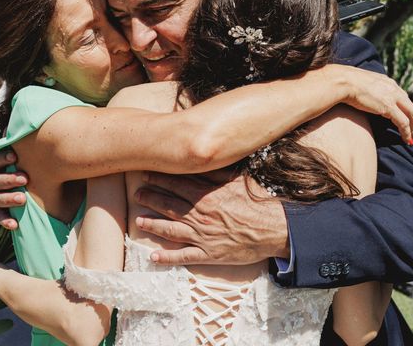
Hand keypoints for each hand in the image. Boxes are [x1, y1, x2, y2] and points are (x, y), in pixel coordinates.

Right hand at [0, 149, 26, 229]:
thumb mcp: (27, 160)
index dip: (4, 158)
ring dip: (9, 198)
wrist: (17, 191)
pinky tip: (15, 224)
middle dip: (10, 179)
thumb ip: (30, 151)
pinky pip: (1, 217)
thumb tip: (42, 129)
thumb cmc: (27, 170)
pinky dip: (6, 221)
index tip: (14, 156)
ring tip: (22, 199)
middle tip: (25, 179)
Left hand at [135, 170, 288, 265]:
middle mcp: (199, 215)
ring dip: (152, 225)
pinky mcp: (209, 254)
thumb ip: (217, 171)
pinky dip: (167, 258)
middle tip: (137, 194)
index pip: (176, 184)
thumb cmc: (259, 201)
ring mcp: (202, 236)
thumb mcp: (238, 178)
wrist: (275, 228)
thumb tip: (202, 156)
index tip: (146, 174)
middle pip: (168, 205)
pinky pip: (184, 256)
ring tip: (139, 221)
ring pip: (170, 229)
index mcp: (206, 195)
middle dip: (150, 199)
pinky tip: (153, 257)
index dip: (159, 179)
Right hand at [336, 65, 412, 143]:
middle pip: (410, 105)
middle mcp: (393, 88)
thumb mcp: (361, 82)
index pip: (401, 95)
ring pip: (411, 114)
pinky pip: (403, 123)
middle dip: (412, 118)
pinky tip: (406, 139)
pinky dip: (406, 132)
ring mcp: (393, 97)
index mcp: (387, 82)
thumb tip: (360, 93)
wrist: (343, 81)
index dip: (403, 107)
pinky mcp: (389, 108)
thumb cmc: (344, 82)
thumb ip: (367, 88)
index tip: (402, 116)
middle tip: (410, 129)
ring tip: (409, 137)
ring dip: (411, 126)